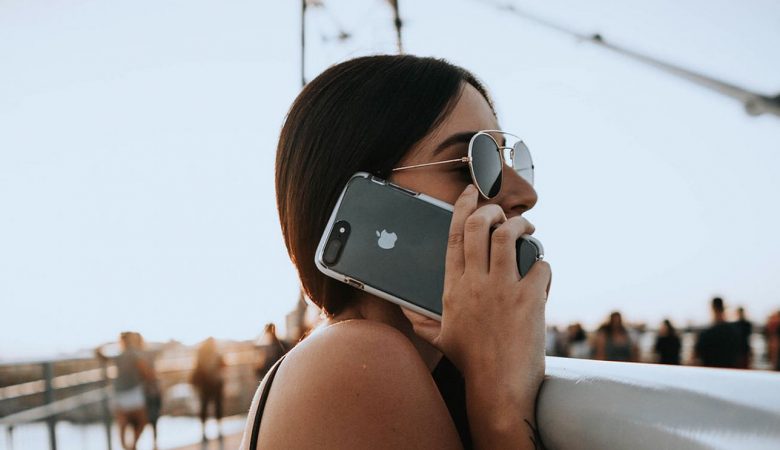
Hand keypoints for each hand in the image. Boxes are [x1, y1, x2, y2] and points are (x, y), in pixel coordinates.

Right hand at [402, 184, 550, 384]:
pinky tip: (542, 272)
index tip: (471, 194)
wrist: (497, 388)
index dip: (462, 208)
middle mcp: (474, 283)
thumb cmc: (471, 364)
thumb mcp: (441, 340)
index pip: (452, 237)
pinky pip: (540, 265)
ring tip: (529, 229)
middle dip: (491, 209)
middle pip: (478, 226)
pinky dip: (544, 262)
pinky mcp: (528, 299)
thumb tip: (406, 311)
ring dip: (521, 226)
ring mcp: (501, 289)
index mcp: (452, 289)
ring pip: (508, 236)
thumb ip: (422, 321)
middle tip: (502, 212)